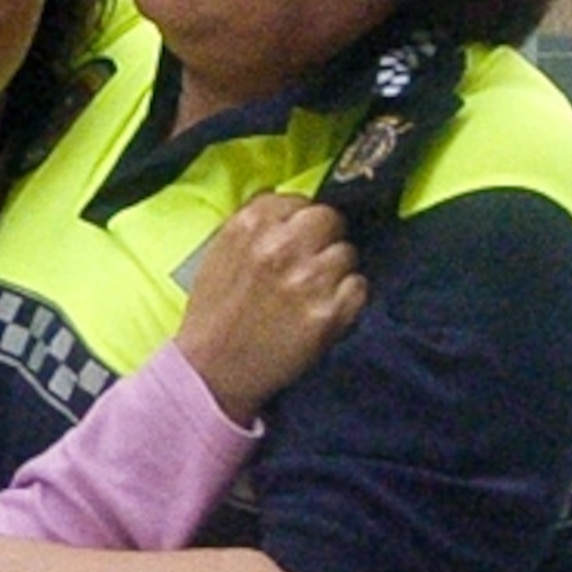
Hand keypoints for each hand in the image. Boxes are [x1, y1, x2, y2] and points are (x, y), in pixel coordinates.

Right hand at [173, 193, 365, 423]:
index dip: (298, 221)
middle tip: (309, 263)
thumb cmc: (213, 314)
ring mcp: (308, 280)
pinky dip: (347, 298)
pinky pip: (359, 287)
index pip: (298, 200)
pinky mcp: (329, 313)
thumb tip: (288, 204)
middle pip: (330, 219)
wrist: (211, 371)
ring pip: (348, 253)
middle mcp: (280, 247)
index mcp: (249, 226)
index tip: (293, 239)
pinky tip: (322, 310)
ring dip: (335, 271)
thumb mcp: (217, 254)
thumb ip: (253, 225)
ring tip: (310, 293)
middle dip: (323, 238)